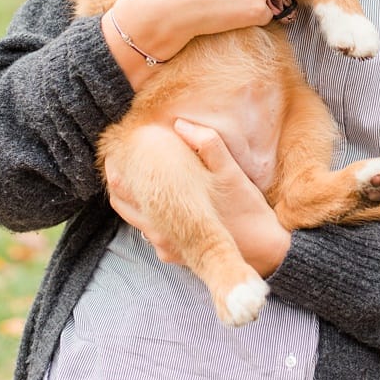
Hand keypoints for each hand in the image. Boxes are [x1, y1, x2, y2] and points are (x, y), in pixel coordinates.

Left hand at [107, 119, 291, 276]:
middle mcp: (161, 234)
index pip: (123, 190)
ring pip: (137, 221)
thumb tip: (180, 124)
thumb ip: (208, 145)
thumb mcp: (232, 173)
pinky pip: (154, 234)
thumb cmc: (249, 210)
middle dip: (120, 184)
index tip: (114, 153)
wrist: (266, 253)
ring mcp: (167, 248)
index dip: (115, 170)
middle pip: (124, 206)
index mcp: (167, 212)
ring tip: (135, 179)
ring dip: (135, 201)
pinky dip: (151, 216)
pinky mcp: (176, 255)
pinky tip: (160, 202)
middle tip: (117, 162)